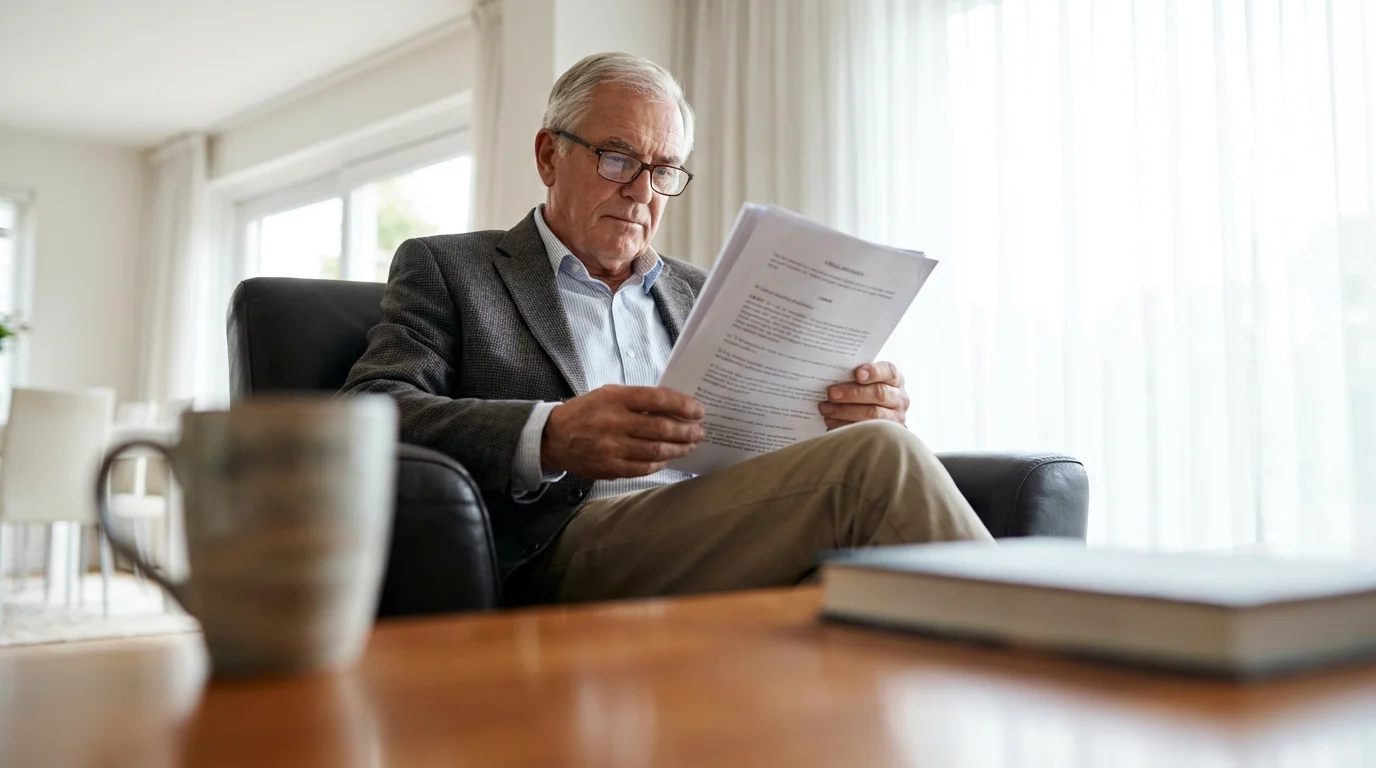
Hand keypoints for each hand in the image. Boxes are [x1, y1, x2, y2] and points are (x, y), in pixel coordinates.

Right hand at [541, 385, 705, 479]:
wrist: (554, 438)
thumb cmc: (586, 412)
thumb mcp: (608, 394)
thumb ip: (638, 399)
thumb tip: (674, 406)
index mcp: (615, 398)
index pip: (657, 399)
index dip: (682, 405)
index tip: (698, 410)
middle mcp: (614, 423)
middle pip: (661, 428)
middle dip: (686, 431)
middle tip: (699, 431)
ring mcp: (612, 448)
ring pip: (656, 451)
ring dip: (679, 449)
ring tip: (690, 445)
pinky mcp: (610, 468)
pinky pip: (643, 468)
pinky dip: (660, 464)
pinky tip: (668, 459)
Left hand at [818, 362, 909, 429]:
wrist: (875, 414)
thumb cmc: (865, 391)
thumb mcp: (865, 380)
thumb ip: (855, 375)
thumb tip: (831, 374)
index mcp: (895, 379)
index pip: (889, 372)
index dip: (874, 372)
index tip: (857, 373)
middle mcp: (899, 398)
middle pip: (879, 394)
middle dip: (853, 394)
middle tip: (831, 393)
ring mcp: (895, 418)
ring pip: (872, 414)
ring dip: (845, 411)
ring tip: (825, 408)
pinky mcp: (885, 434)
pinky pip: (865, 431)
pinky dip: (845, 425)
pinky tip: (830, 421)